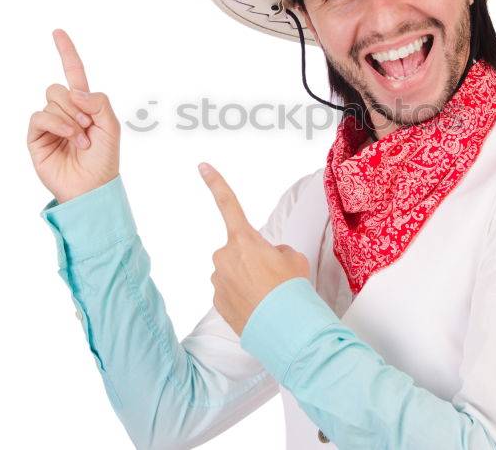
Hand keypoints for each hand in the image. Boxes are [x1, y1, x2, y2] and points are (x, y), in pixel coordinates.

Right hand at [27, 29, 120, 203]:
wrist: (91, 187)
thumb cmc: (104, 159)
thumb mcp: (111, 126)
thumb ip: (98, 101)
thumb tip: (73, 91)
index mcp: (84, 105)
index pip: (73, 73)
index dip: (66, 52)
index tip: (58, 32)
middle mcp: (64, 111)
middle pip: (59, 88)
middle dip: (76, 105)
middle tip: (88, 126)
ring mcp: (49, 124)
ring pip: (51, 101)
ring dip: (69, 119)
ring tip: (81, 140)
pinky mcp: (36, 137)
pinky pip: (39, 116)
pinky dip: (56, 123)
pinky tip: (69, 137)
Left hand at [200, 163, 309, 336]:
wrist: (285, 328)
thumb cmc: (292, 289)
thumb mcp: (294, 258)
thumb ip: (275, 250)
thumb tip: (266, 258)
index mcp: (244, 239)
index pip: (228, 204)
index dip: (215, 183)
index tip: (202, 166)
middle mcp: (224, 256)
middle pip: (238, 250)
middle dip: (252, 259)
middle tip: (273, 277)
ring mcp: (217, 280)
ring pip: (233, 273)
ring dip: (247, 280)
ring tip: (267, 295)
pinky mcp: (216, 302)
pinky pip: (230, 292)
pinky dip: (242, 298)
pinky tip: (257, 307)